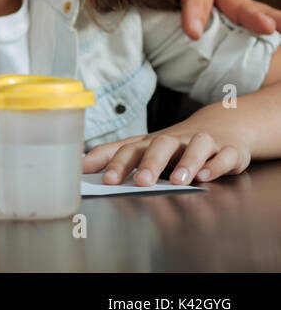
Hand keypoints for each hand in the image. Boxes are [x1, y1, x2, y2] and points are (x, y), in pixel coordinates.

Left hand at [82, 109, 252, 186]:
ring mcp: (203, 143)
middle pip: (161, 145)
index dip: (117, 162)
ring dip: (187, 163)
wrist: (221, 127)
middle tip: (142, 182)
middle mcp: (176, 140)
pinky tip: (206, 176)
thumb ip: (114, 155)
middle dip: (151, 163)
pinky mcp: (228, 151)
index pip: (130, 148)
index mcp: (151, 141)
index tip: (105, 179)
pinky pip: (225, 156)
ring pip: (197, 147)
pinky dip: (216, 165)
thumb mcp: (144, 147)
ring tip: (177, 181)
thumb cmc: (174, 144)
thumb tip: (80, 165)